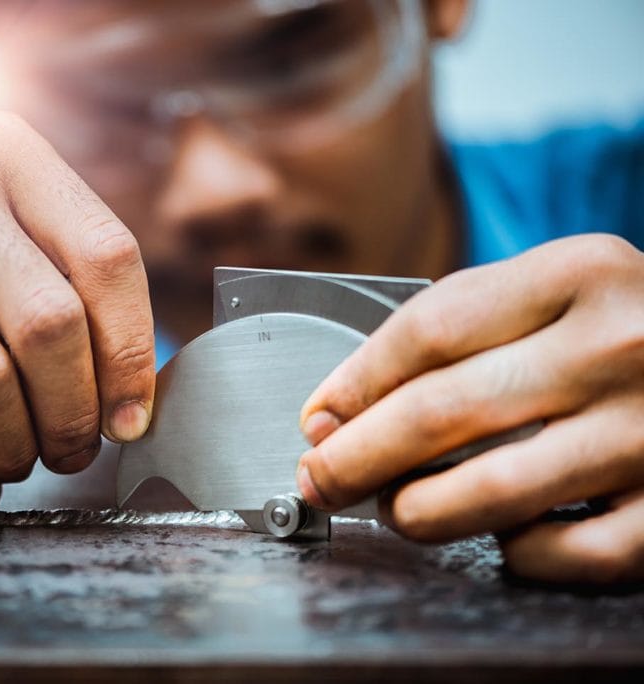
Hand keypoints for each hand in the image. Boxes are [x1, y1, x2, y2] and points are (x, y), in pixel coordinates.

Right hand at [0, 113, 155, 507]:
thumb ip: (60, 276)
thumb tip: (132, 395)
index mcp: (3, 152)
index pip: (107, 257)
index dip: (132, 352)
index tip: (131, 416)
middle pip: (51, 324)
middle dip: (75, 414)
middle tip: (73, 449)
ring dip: (17, 446)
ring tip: (21, 462)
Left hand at [297, 235, 643, 583]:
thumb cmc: (629, 329)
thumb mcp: (556, 293)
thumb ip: (460, 332)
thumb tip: (340, 408)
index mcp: (579, 273)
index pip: (427, 332)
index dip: (352, 383)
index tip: (316, 417)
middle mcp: (619, 347)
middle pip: (441, 413)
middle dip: (355, 457)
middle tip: (319, 477)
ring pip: (491, 493)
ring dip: (415, 513)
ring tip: (395, 509)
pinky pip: (566, 555)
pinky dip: (516, 554)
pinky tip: (505, 533)